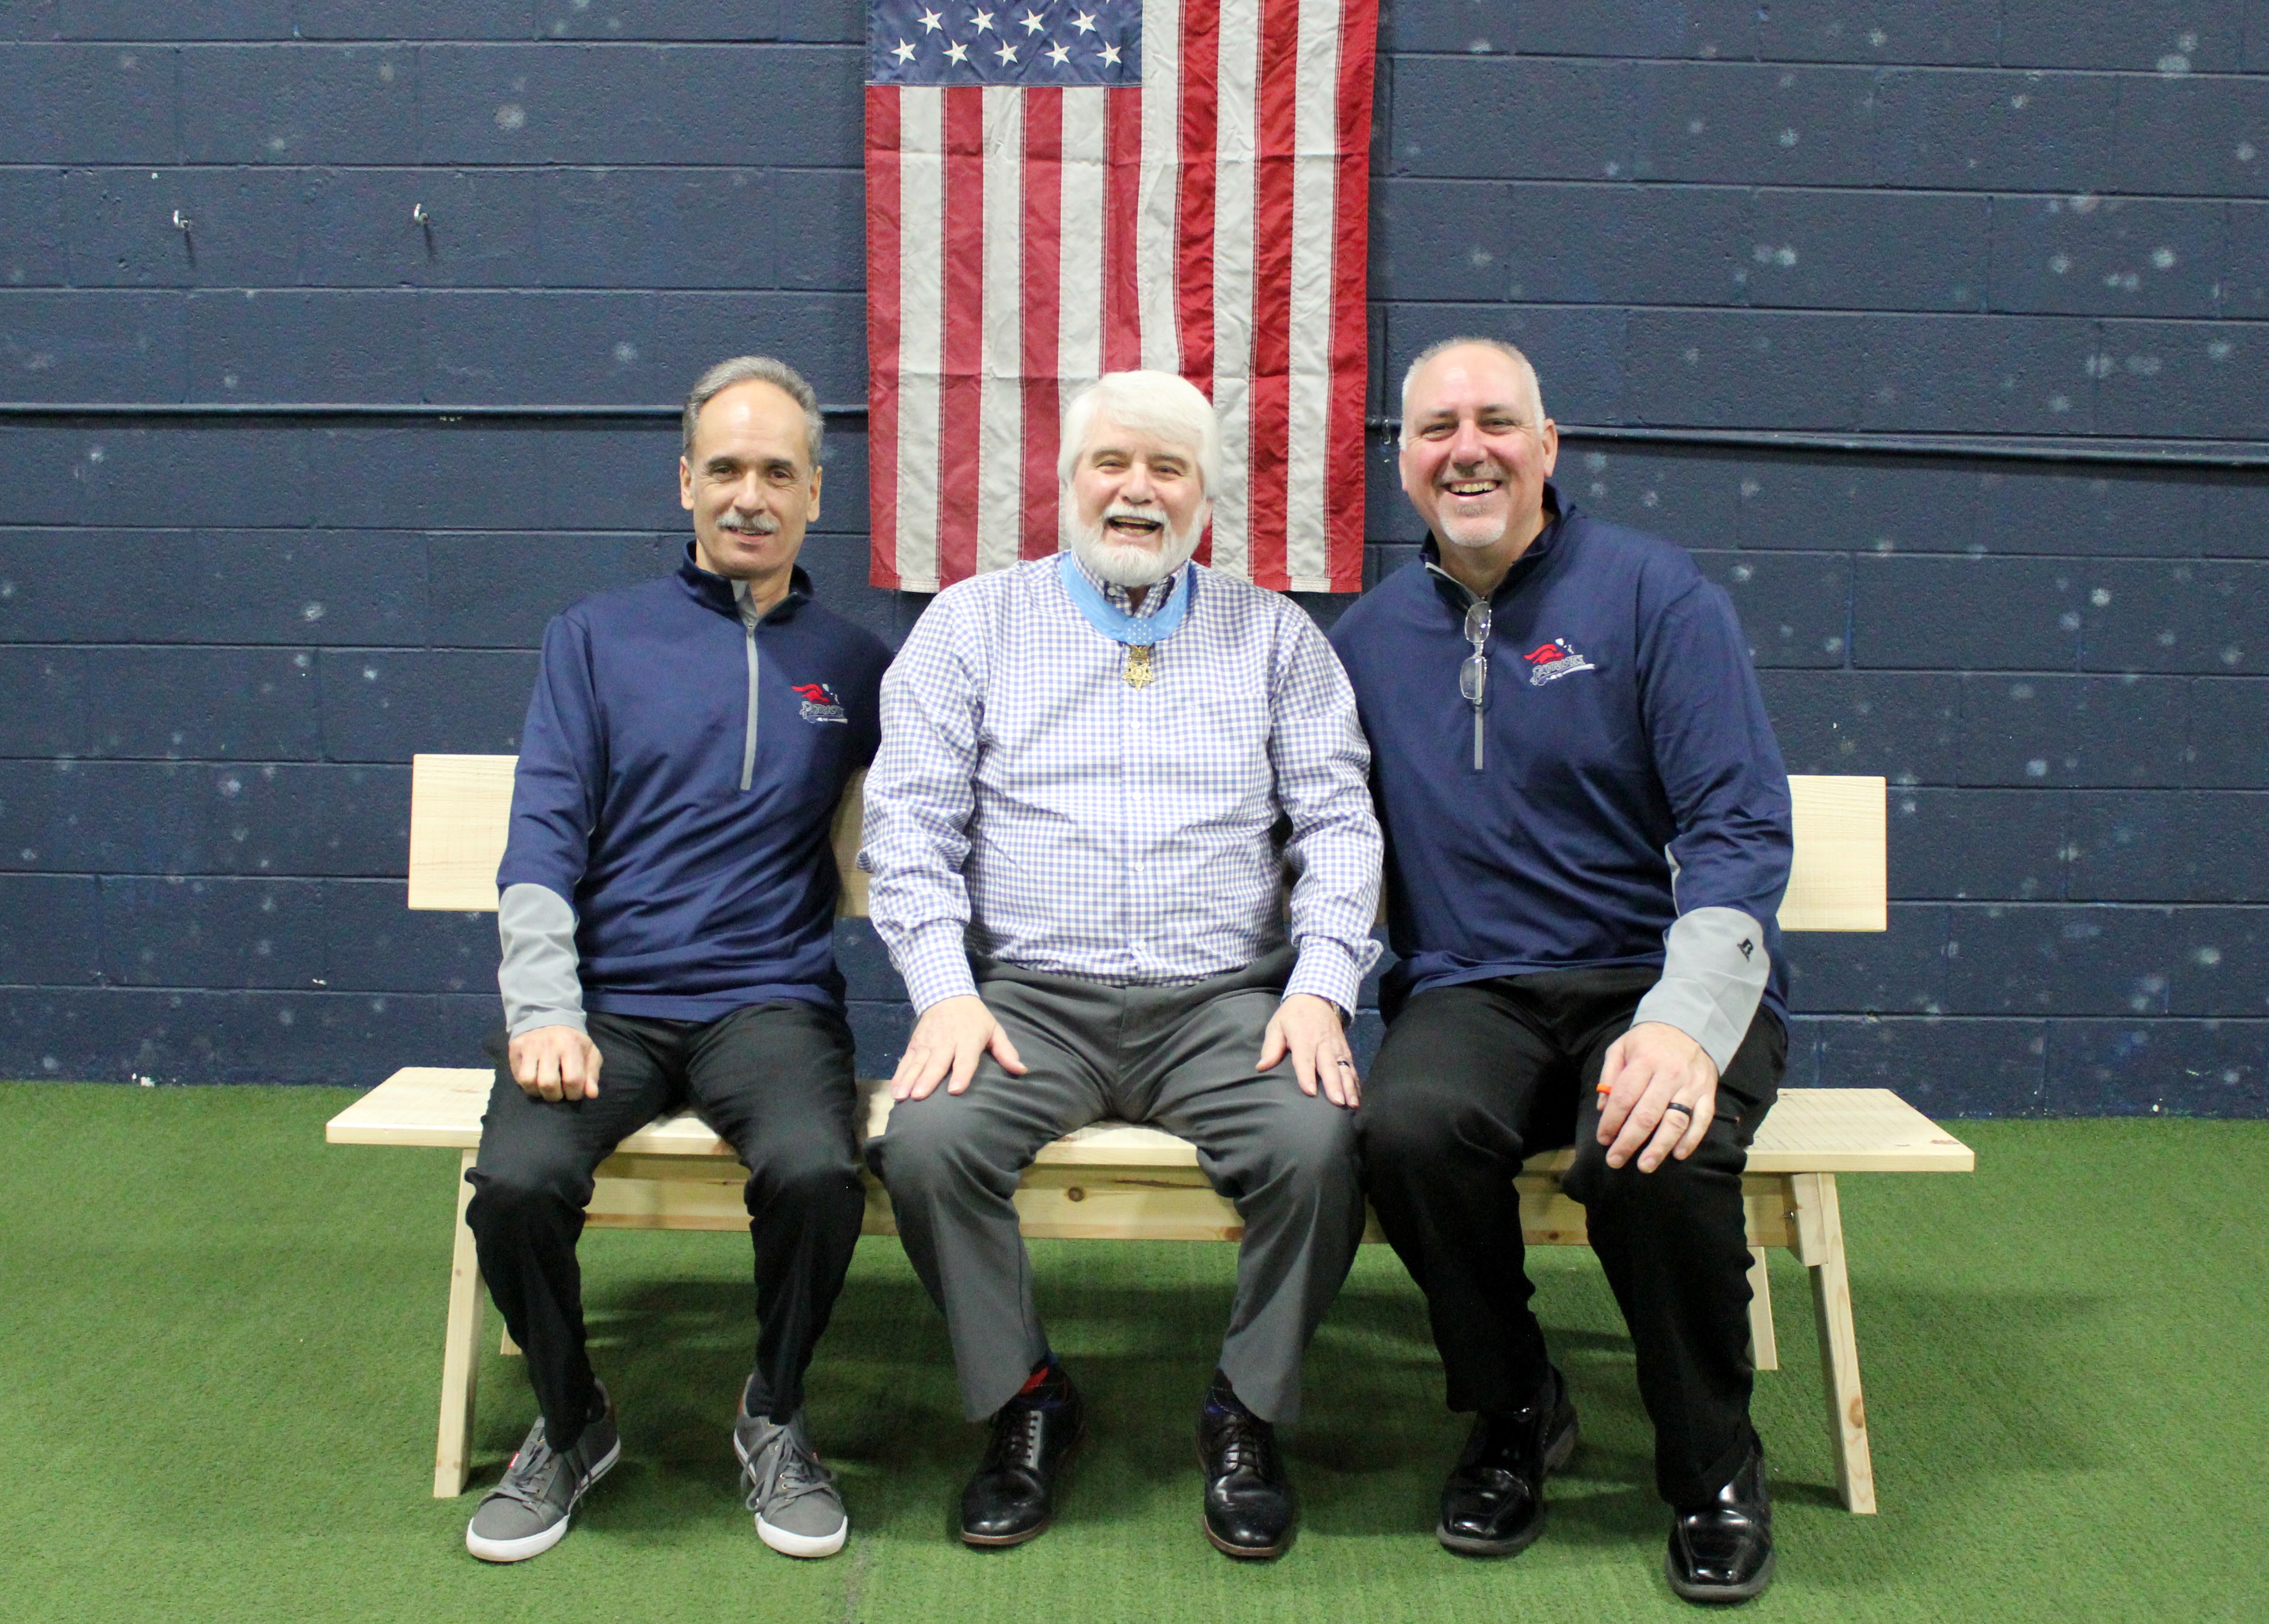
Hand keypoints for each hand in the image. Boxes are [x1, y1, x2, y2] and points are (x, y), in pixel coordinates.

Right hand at [508, 1025, 602, 1101]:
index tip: (574, 1093)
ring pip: (529, 1081)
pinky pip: (518, 1077)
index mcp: (570, 1045)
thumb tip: (592, 1094)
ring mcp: (530, 1047)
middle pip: (548, 1083)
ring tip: (545, 1089)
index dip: (574, 1094)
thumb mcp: (589, 1053)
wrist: (549, 1017)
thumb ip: (592, 1074)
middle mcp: (548, 1045)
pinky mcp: (515, 1049)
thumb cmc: (572, 1041)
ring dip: (538, 1092)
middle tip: (558, 1093)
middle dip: (555, 1096)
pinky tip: (535, 1082)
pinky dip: (527, 1086)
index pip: (572, 1079)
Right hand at [891, 994, 1025, 1101]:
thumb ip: (1006, 1051)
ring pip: (917, 1063)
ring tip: (902, 1096)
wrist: (947, 994)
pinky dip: (899, 1075)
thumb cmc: (975, 1018)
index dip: (961, 1074)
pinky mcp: (915, 1044)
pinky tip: (895, 1090)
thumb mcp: (994, 1030)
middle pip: (936, 1063)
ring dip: (908, 1080)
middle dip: (927, 1080)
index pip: (965, 1060)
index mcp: (968, 1040)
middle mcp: (946, 1042)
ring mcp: (927, 1043)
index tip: (955, 1090)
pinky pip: (906, 1061)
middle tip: (920, 1096)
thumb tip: (1021, 1070)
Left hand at [1259, 993, 1360, 1108]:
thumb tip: (1261, 1067)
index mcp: (1303, 1038)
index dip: (1307, 1075)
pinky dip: (1356, 1082)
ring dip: (1349, 1087)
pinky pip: (1352, 1067)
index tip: (1309, 1092)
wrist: (1317, 997)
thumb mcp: (1277, 1025)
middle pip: (1329, 1066)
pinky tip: (1357, 1098)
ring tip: (1351, 1105)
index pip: (1305, 1058)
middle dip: (1334, 1085)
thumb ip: (1271, 1047)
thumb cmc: (1292, 1015)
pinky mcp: (1345, 1049)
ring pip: (1344, 1068)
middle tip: (1337, 1102)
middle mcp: (1323, 1043)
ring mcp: (1336, 1047)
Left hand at [1595, 1021, 1716, 1172]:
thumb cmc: (1649, 1041)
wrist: (1690, 1026)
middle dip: (1629, 1141)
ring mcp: (1691, 1085)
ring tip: (1645, 1165)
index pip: (1624, 1097)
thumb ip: (1610, 1075)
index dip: (1611, 1121)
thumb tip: (1602, 1107)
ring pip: (1675, 1121)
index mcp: (1644, 1061)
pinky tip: (1678, 1154)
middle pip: (1647, 1114)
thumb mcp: (1621, 1047)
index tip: (1603, 1139)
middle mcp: (1669, 1074)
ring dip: (1659, 1147)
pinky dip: (1691, 1139)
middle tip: (1615, 1160)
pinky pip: (1702, 1120)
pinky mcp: (1707, 1093)